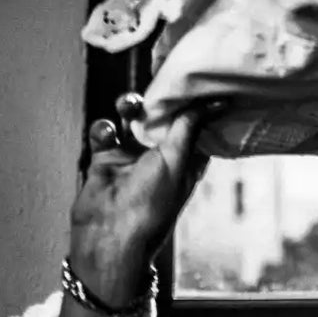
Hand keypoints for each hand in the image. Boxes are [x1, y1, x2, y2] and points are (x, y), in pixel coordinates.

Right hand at [67, 92, 218, 307]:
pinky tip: (107, 134)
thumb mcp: (176, 163)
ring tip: (129, 104)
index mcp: (186, 161)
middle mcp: (160, 157)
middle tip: (155, 86)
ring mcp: (132, 157)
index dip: (197, 105)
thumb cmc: (150, 206)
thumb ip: (189, 129)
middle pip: (161, 118)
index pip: (195, 125)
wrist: (108, 236)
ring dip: (129, 109)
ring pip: (131, 120)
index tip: (199, 80)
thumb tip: (213, 102)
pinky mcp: (105, 159)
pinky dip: (104, 129)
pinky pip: (104, 133)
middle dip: (158, 101)